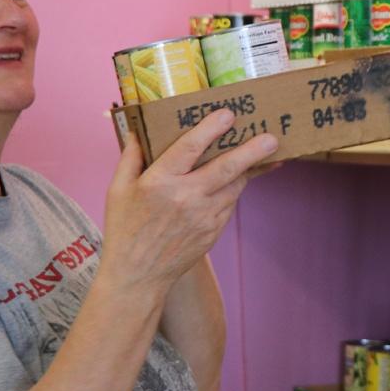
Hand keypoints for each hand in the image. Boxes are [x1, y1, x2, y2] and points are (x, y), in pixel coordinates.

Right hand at [101, 110, 277, 293]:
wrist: (138, 276)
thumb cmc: (124, 230)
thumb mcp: (117, 190)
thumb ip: (130, 157)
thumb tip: (138, 130)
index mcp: (159, 182)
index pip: (190, 148)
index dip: (211, 128)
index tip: (228, 114)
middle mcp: (185, 198)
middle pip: (226, 168)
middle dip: (252, 151)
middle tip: (271, 138)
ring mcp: (203, 217)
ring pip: (234, 185)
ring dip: (248, 169)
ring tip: (263, 153)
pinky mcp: (213, 231)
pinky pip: (229, 203)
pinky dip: (234, 189)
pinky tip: (238, 178)